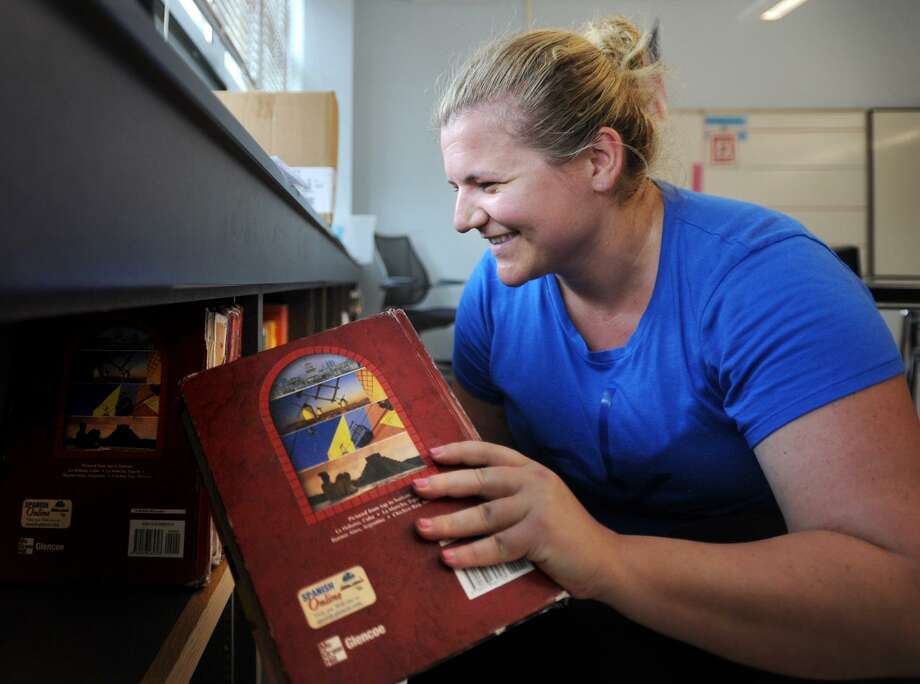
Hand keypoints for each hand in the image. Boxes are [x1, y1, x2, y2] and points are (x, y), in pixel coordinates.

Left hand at [412, 441, 613, 598]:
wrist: (604, 560)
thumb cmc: (564, 534)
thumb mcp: (539, 503)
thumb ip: (509, 496)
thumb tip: (459, 499)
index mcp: (532, 470)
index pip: (490, 453)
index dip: (460, 451)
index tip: (432, 453)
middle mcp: (534, 482)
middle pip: (481, 480)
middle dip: (445, 484)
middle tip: (417, 488)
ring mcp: (538, 508)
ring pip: (484, 514)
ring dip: (449, 523)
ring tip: (422, 529)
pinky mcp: (539, 536)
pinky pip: (496, 546)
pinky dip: (470, 553)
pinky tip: (448, 558)